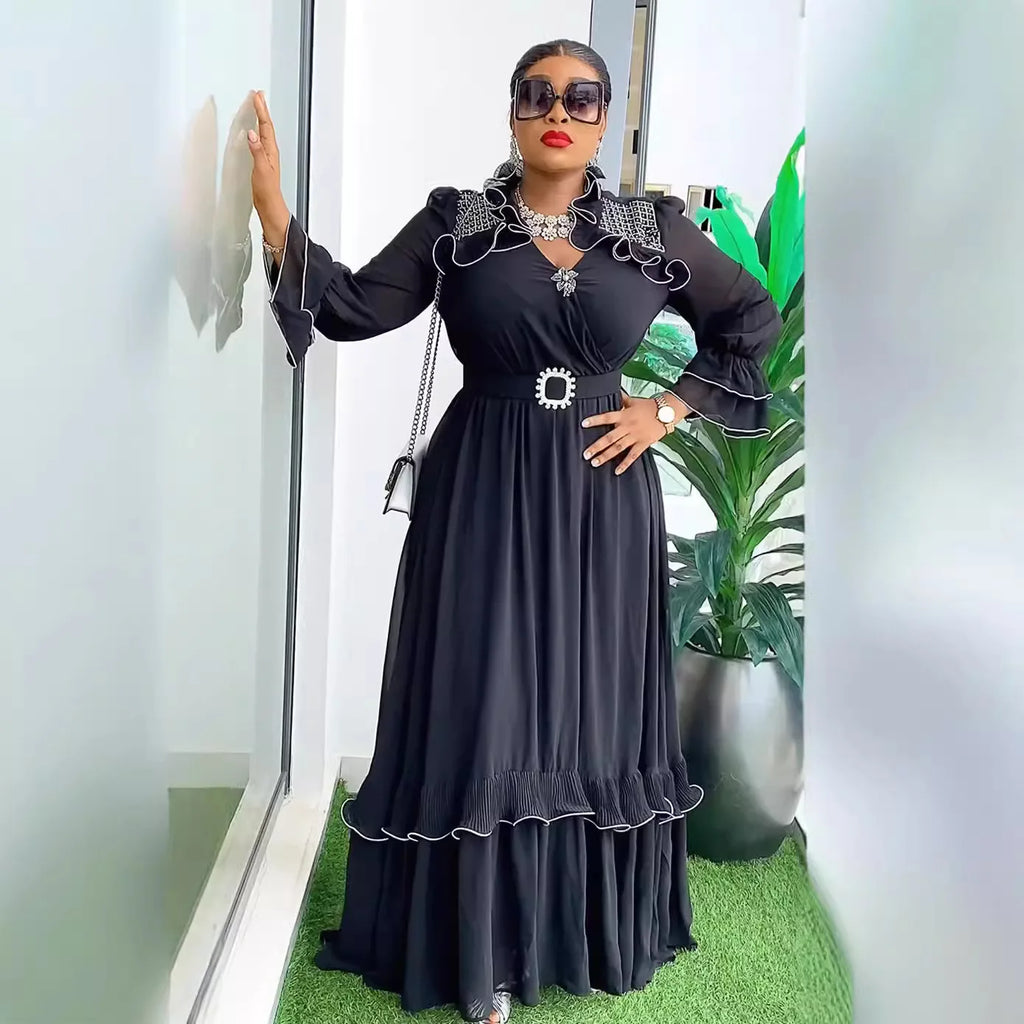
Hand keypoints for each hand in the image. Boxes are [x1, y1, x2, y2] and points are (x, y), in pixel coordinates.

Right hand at [246, 90, 289, 245]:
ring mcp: (266, 155)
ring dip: (260, 117)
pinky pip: (259, 139)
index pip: (265, 126)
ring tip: (257, 105)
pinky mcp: (261, 160)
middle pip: (266, 125)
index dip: (261, 110)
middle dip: (262, 109)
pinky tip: (253, 130)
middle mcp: (270, 150)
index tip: (257, 97)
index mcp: (270, 150)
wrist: (269, 204)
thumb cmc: (267, 190)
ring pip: (263, 130)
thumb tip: (252, 135)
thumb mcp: (261, 170)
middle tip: (258, 95)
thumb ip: (257, 152)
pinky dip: (256, 130)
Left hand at [581, 393, 686, 474]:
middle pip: (609, 437)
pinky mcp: (643, 444)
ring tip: (595, 462)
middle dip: (597, 446)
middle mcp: (627, 427)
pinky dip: (625, 464)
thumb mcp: (633, 401)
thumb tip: (612, 391)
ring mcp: (635, 436)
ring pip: (618, 448)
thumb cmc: (649, 406)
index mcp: (624, 415)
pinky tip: (617, 471)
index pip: (606, 417)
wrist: (666, 412)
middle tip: (585, 454)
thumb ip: (621, 399)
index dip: (595, 420)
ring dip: (606, 456)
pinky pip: (633, 456)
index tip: (583, 424)